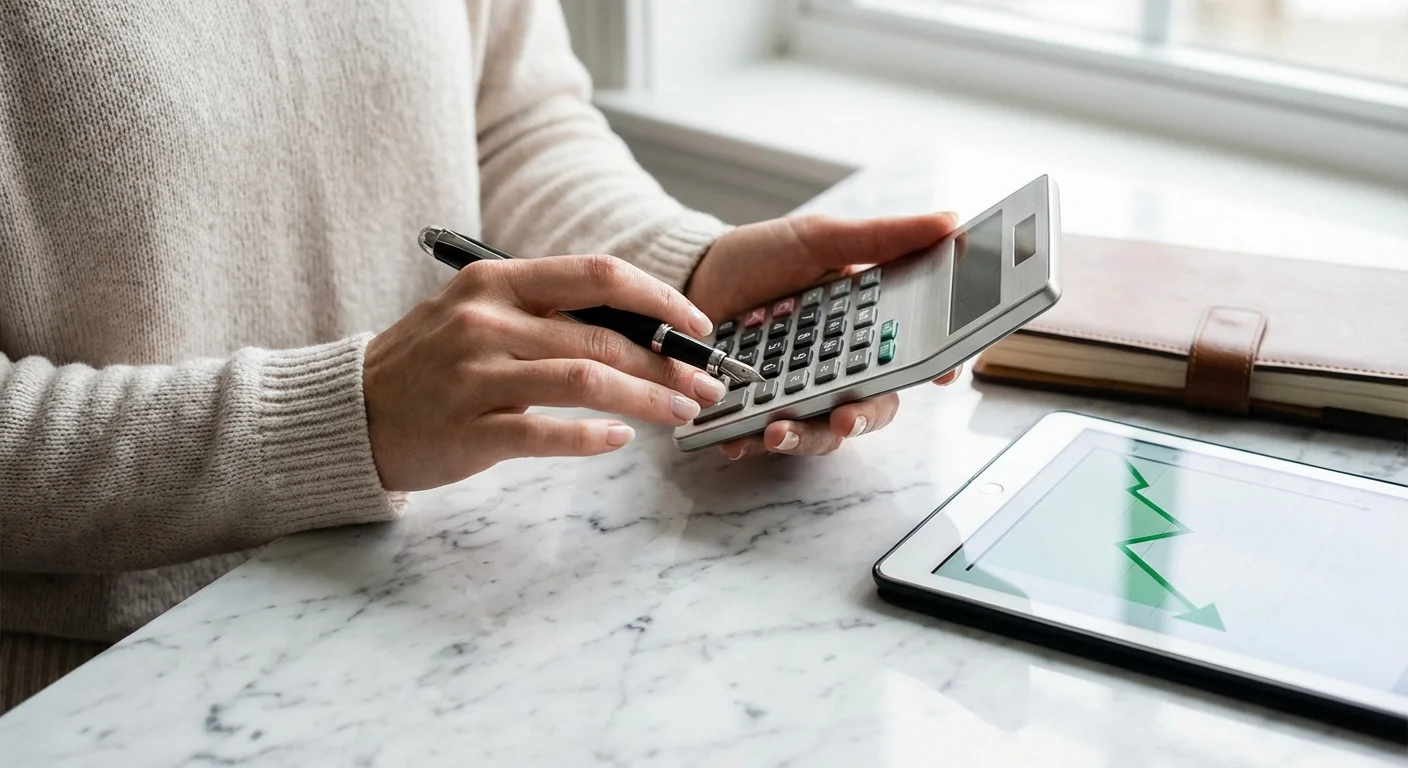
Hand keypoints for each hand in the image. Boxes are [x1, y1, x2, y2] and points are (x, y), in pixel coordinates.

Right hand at [364, 254, 725, 490]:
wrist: (349, 415)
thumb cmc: (425, 365)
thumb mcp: (476, 315)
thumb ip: (545, 314)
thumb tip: (639, 328)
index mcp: (495, 282)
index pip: (597, 275)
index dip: (658, 299)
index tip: (697, 326)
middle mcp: (485, 320)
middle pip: (602, 334)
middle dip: (667, 362)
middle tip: (706, 385)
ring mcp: (474, 375)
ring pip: (585, 379)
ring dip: (646, 399)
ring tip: (682, 414)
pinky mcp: (467, 429)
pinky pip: (546, 431)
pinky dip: (591, 437)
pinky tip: (620, 441)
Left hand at [686, 212, 962, 458]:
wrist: (693, 275)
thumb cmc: (761, 257)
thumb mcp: (819, 239)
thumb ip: (882, 238)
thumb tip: (951, 221)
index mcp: (862, 328)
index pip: (908, 357)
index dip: (933, 370)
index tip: (942, 377)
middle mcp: (837, 367)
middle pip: (870, 406)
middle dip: (861, 419)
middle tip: (844, 418)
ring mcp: (796, 391)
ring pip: (819, 431)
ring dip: (803, 437)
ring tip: (776, 430)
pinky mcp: (755, 409)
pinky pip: (760, 436)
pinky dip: (748, 440)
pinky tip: (734, 439)